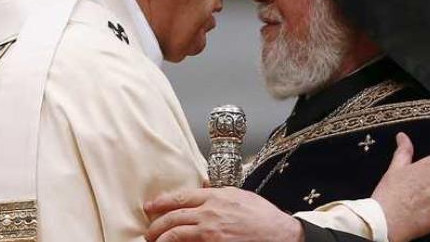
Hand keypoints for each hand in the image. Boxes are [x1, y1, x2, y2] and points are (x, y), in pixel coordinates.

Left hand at [144, 187, 302, 241]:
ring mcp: (210, 233)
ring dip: (161, 239)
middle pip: (173, 217)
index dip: (161, 202)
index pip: (180, 197)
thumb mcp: (239, 196)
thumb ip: (218, 195)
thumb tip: (204, 193)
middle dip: (156, 225)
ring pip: (176, 234)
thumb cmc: (262, 216)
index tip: (150, 206)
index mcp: (215, 198)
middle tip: (149, 231)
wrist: (280, 234)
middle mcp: (209, 214)